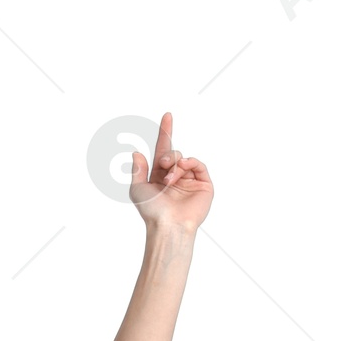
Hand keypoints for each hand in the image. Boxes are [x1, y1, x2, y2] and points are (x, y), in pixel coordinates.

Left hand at [128, 112, 211, 231]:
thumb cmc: (152, 212)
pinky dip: (190, 163)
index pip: (163, 150)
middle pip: (173, 153)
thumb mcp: (137, 189)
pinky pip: (198, 165)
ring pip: (184, 159)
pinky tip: (183, 168)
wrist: (168, 225)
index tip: (167, 115)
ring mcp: (190, 181)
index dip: (165, 132)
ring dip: (176, 165)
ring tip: (169, 179)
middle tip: (163, 165)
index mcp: (160, 177)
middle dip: (168, 155)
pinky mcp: (204, 185)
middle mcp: (175, 178)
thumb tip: (136, 152)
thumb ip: (137, 170)